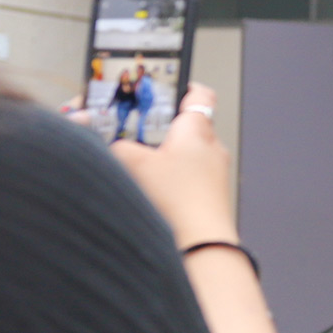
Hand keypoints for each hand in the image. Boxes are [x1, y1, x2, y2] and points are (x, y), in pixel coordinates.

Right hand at [106, 83, 238, 249]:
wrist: (203, 246)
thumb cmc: (179, 201)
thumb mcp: (133, 164)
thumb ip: (120, 147)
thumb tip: (117, 148)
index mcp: (197, 129)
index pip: (200, 95)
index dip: (186, 87)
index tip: (175, 86)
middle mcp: (212, 149)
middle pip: (191, 128)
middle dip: (168, 130)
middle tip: (145, 133)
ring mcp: (216, 176)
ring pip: (190, 157)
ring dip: (170, 160)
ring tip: (148, 171)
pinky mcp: (212, 200)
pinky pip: (192, 182)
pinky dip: (176, 183)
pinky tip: (158, 196)